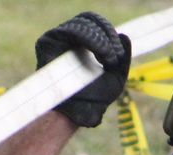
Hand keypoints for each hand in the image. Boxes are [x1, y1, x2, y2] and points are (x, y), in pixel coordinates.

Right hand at [36, 12, 130, 128]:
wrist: (76, 114)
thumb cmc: (94, 100)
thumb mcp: (115, 78)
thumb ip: (123, 59)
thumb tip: (124, 35)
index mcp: (84, 43)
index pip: (97, 26)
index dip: (110, 34)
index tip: (118, 55)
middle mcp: (70, 39)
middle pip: (91, 21)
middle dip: (107, 35)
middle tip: (114, 56)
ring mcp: (58, 38)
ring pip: (82, 24)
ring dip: (100, 38)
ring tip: (108, 58)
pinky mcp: (48, 41)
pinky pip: (70, 30)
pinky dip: (89, 38)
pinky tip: (100, 54)